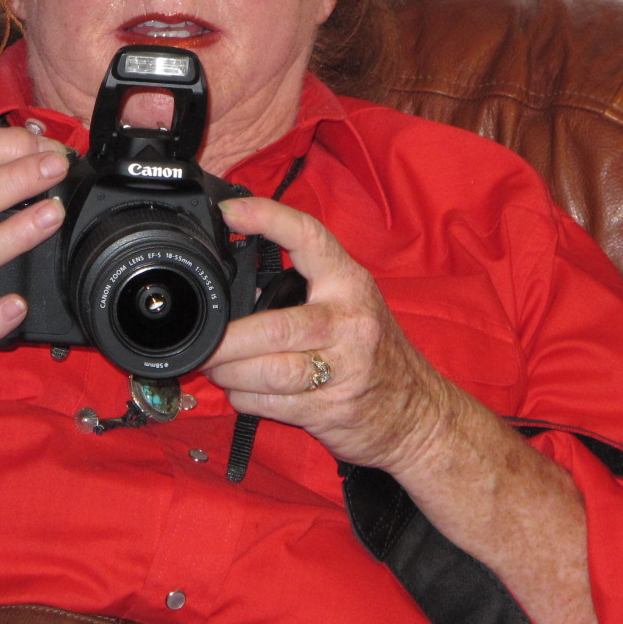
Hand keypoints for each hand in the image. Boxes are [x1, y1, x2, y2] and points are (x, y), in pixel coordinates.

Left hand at [206, 196, 459, 474]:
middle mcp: (349, 322)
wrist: (417, 412)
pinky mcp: (331, 408)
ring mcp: (344, 369)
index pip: (309, 238)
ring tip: (216, 367)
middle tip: (206, 340)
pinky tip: (241, 391)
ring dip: (231, 371)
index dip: (268, 219)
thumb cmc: (372, 350)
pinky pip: (273, 402)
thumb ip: (304, 288)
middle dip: (229, 339)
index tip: (230, 211)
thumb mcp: (349, 305)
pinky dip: (245, 397)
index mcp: (349, 284)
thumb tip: (239, 284)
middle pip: (276, 327)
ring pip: (270, 370)